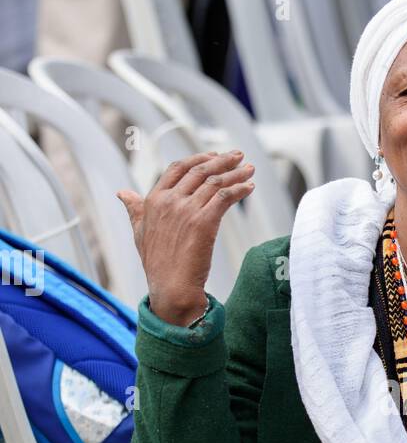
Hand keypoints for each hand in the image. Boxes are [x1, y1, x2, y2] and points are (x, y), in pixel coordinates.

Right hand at [117, 151, 254, 324]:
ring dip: (235, 173)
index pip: (178, 168)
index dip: (198, 159)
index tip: (214, 156)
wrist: (171, 287)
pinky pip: (225, 197)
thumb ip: (134, 209)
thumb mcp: (139, 232)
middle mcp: (170, 201)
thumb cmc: (157, 263)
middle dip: (222, 161)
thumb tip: (122, 193)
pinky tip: (249, 187)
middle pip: (200, 171)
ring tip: (249, 169)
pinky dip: (239, 189)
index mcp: (154, 200)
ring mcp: (187, 210)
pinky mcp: (204, 222)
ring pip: (215, 182)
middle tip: (237, 156)